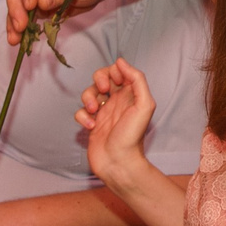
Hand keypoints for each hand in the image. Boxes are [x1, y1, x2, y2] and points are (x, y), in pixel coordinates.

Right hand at [6, 0, 112, 45]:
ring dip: (13, 21)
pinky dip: (18, 27)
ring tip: (14, 38)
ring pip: (16, 3)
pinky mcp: (35, 5)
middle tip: (20, 26)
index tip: (31, 5)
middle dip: (16, 8)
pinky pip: (23, 15)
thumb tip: (41, 1)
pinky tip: (17, 39)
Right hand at [75, 60, 156, 189]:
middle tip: (104, 90)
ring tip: (94, 111)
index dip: (113, 72)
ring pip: (89, 93)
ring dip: (88, 98)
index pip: (119, 71)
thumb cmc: (132, 136)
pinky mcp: (92, 125)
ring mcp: (103, 113)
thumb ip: (137, 80)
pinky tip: (90, 126)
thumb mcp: (144, 104)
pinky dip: (82, 116)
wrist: (119, 163)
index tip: (115, 83)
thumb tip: (121, 61)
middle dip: (98, 79)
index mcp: (130, 95)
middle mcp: (117, 102)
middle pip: (101, 78)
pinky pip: (81, 112)